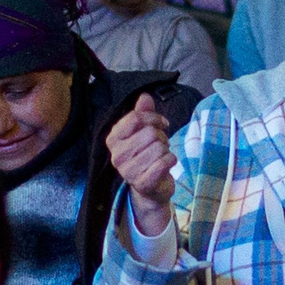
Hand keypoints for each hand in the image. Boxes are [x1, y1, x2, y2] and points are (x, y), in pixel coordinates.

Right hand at [107, 93, 179, 236]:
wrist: (150, 188)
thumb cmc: (146, 155)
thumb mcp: (143, 132)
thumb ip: (143, 113)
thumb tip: (144, 96)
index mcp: (113, 139)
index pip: (136, 118)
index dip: (154, 118)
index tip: (161, 124)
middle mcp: (117, 155)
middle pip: (149, 133)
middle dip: (161, 136)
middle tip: (160, 145)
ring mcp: (128, 171)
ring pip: (159, 147)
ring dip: (166, 150)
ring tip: (161, 156)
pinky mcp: (142, 184)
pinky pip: (164, 163)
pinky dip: (171, 160)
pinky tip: (167, 164)